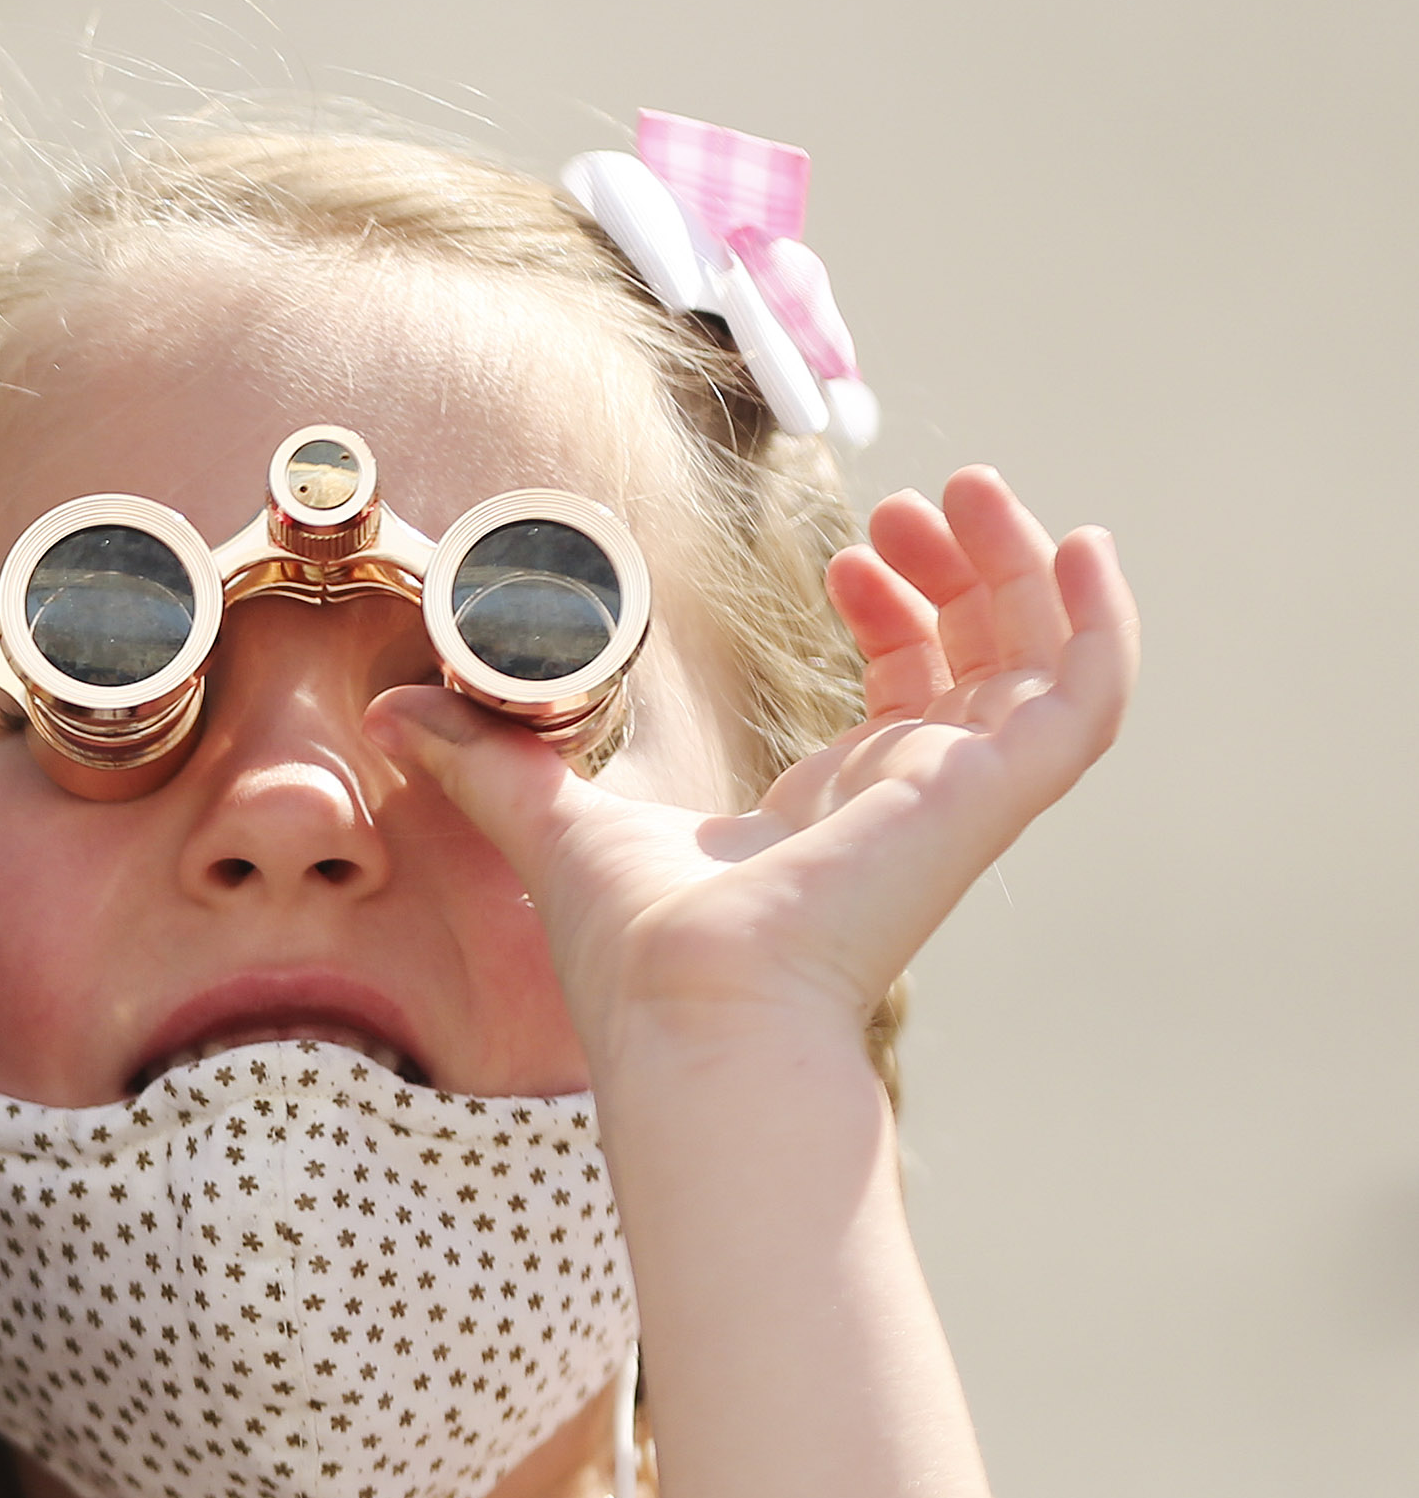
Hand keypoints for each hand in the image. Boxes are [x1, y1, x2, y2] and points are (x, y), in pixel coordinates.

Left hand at [372, 468, 1137, 1072]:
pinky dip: (1104, 619)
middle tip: (909, 504)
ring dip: (1016, 567)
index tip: (848, 552)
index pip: (901, 690)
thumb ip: (485, 761)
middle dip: (955, 569)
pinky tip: (1085, 545)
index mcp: (833, 807)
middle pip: (978, 659)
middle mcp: (910, 798)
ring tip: (967, 492)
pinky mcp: (996, 794)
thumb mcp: (553, 820)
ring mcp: (963, 797)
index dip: (890, 608)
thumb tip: (394, 708)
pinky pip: (1091, 695)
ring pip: (1038, 660)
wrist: (689, 1004)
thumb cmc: (635, 954)